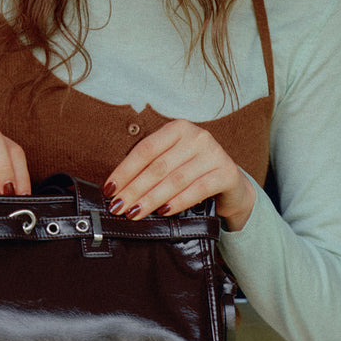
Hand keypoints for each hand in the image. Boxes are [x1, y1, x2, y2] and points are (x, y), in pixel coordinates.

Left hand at [103, 119, 255, 230]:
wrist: (230, 183)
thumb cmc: (193, 172)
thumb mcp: (171, 161)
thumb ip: (150, 168)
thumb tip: (116, 188)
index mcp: (178, 128)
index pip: (145, 149)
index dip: (125, 170)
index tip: (109, 189)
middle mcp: (197, 136)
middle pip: (158, 166)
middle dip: (134, 189)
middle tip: (118, 206)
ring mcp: (214, 153)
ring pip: (176, 179)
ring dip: (151, 198)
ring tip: (135, 212)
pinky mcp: (227, 173)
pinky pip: (198, 189)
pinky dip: (178, 202)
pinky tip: (163, 212)